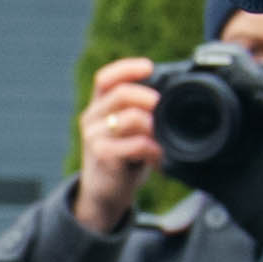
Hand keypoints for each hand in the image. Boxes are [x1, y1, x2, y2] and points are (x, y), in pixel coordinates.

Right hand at [69, 51, 160, 233]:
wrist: (103, 194)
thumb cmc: (122, 158)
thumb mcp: (129, 131)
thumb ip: (141, 113)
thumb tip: (171, 99)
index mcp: (99, 107)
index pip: (105, 78)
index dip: (126, 68)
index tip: (148, 67)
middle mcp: (92, 118)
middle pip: (120, 93)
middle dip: (147, 97)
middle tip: (162, 106)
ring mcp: (94, 136)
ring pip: (129, 118)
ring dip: (152, 126)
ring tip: (160, 138)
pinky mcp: (102, 155)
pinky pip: (135, 144)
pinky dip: (152, 149)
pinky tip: (157, 157)